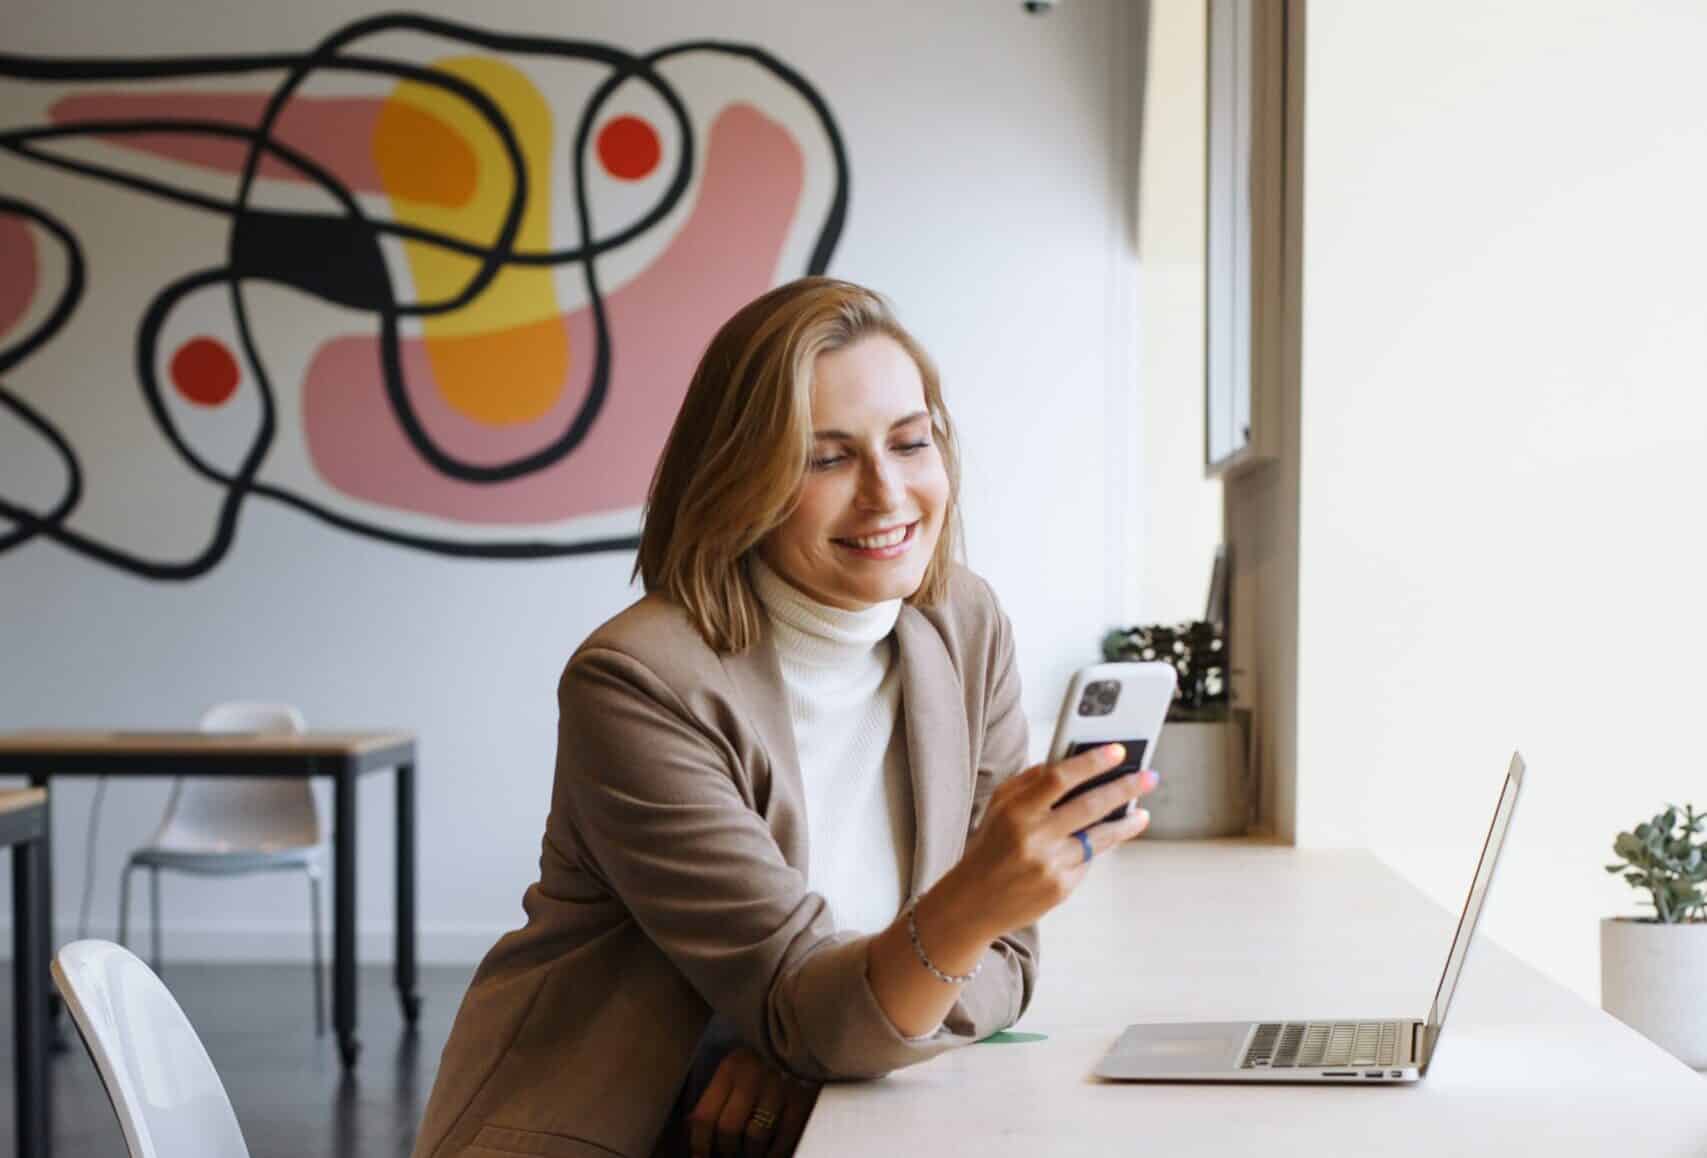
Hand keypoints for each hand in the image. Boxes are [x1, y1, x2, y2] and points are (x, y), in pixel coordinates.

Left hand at [688, 1045, 819, 1157]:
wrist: (801, 1041)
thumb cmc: (760, 1062)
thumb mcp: (733, 1070)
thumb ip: (715, 1097)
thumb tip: (693, 1130)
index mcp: (730, 1068)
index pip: (704, 1117)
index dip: (699, 1145)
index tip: (701, 1157)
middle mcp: (752, 1076)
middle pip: (728, 1130)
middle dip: (726, 1151)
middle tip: (728, 1155)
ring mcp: (778, 1088)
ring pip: (755, 1138)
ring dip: (750, 1154)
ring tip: (748, 1153)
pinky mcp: (801, 1099)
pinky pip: (783, 1138)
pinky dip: (775, 1152)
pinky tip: (769, 1152)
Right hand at [940, 743, 1158, 942]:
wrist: (973, 903)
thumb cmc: (989, 847)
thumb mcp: (998, 807)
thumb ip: (1030, 781)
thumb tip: (1069, 762)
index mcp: (1015, 811)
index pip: (1059, 778)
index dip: (1091, 762)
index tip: (1117, 751)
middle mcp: (1034, 837)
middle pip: (1090, 805)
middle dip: (1125, 788)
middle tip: (1148, 777)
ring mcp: (1050, 865)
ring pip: (1099, 837)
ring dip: (1126, 823)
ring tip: (1141, 813)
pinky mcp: (1061, 888)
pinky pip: (1088, 861)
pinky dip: (1095, 848)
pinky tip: (1102, 841)